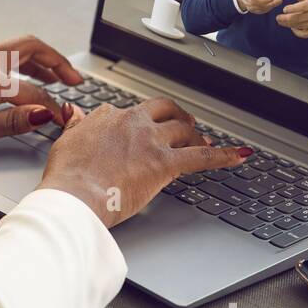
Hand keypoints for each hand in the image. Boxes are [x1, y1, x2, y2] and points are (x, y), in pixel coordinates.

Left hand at [0, 35, 82, 149]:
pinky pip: (0, 55)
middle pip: (32, 49)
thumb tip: (42, 115)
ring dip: (41, 61)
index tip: (65, 120)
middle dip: (58, 63)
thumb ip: (11, 121)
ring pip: (16, 49)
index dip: (53, 108)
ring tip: (57, 77)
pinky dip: (20, 63)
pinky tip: (21, 77)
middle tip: (75, 80)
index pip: (33, 93)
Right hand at [37, 98, 250, 228]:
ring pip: (184, 130)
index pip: (132, 112)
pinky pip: (202, 156)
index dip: (142, 121)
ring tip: (204, 143)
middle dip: (177, 117)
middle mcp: (133, 123)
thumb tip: (75, 112)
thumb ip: (77, 125)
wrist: (73, 195)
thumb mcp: (65, 142)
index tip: (144, 129)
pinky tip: (241, 155)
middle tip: (185, 125)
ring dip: (197, 135)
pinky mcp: (164, 164)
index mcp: (110, 118)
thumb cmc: (66, 176)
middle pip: (164, 112)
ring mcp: (151, 142)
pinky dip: (225, 155)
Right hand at [234, 0, 282, 13]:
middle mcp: (247, 0)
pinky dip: (269, 8)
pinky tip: (276, 3)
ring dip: (269, 5)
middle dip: (264, 1)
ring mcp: (250, 6)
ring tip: (279, 0)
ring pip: (260, 8)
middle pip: (255, 2)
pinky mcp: (255, 10)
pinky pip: (262, 11)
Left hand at [275, 0, 307, 37]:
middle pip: (297, 18)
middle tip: (277, 18)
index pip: (301, 7)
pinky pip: (301, 34)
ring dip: (287, 24)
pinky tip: (291, 27)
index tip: (284, 9)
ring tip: (281, 21)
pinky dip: (295, 31)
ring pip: (297, 26)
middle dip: (285, 19)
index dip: (292, 8)